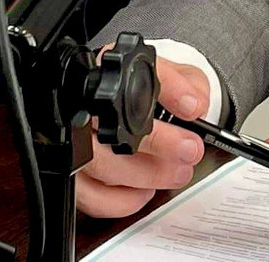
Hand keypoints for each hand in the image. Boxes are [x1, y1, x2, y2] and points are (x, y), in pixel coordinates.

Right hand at [75, 56, 209, 218]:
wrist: (130, 109)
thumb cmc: (148, 93)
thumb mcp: (174, 77)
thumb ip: (190, 83)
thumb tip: (194, 103)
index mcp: (107, 68)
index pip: (131, 75)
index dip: (168, 91)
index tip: (192, 107)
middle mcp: (83, 104)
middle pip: (108, 126)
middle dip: (158, 144)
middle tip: (190, 150)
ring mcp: (74, 143)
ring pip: (100, 165)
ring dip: (147, 176)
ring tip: (177, 171)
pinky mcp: (74, 178)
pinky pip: (95, 198)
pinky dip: (126, 200)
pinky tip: (147, 189)